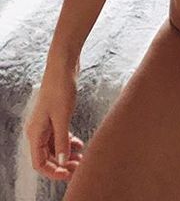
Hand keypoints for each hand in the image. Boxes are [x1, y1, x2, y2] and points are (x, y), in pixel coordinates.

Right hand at [25, 67, 84, 181]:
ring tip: (82, 157)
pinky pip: (59, 136)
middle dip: (62, 164)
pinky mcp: (55, 116)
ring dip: (66, 154)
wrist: (63, 66)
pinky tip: (79, 144)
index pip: (40, 162)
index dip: (54, 171)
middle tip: (79, 167)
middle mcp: (38, 130)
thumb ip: (62, 141)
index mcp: (35, 133)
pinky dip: (68, 142)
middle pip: (47, 156)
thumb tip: (63, 162)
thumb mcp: (62, 117)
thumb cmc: (60, 89)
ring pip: (54, 146)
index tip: (69, 174)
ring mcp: (46, 123)